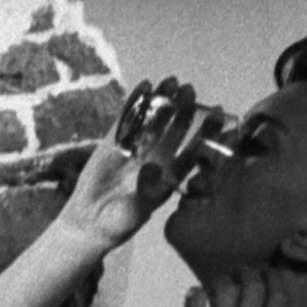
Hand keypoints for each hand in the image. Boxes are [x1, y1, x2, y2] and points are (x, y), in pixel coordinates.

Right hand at [58, 77, 195, 249]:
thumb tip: (153, 167)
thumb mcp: (134, 213)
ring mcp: (136, 150)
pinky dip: (134, 103)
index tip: (218, 113)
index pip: (193, 151)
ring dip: (163, 102)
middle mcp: (157, 160)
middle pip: (175, 130)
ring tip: (171, 81)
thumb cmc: (117, 224)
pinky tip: (144, 85)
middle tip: (189, 91)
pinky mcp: (114, 144)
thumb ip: (146, 191)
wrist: (88, 224)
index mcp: (170, 177)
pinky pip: (127, 120)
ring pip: (153, 121)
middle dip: (183, 110)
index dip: (206, 133)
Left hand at [162, 269, 288, 306]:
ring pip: (225, 288)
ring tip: (212, 288)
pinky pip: (195, 299)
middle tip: (235, 272)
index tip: (263, 271)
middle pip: (254, 287)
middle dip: (244, 271)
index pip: (280, 299)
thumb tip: (264, 303)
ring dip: (218, 281)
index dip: (273, 277)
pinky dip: (193, 292)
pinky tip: (193, 297)